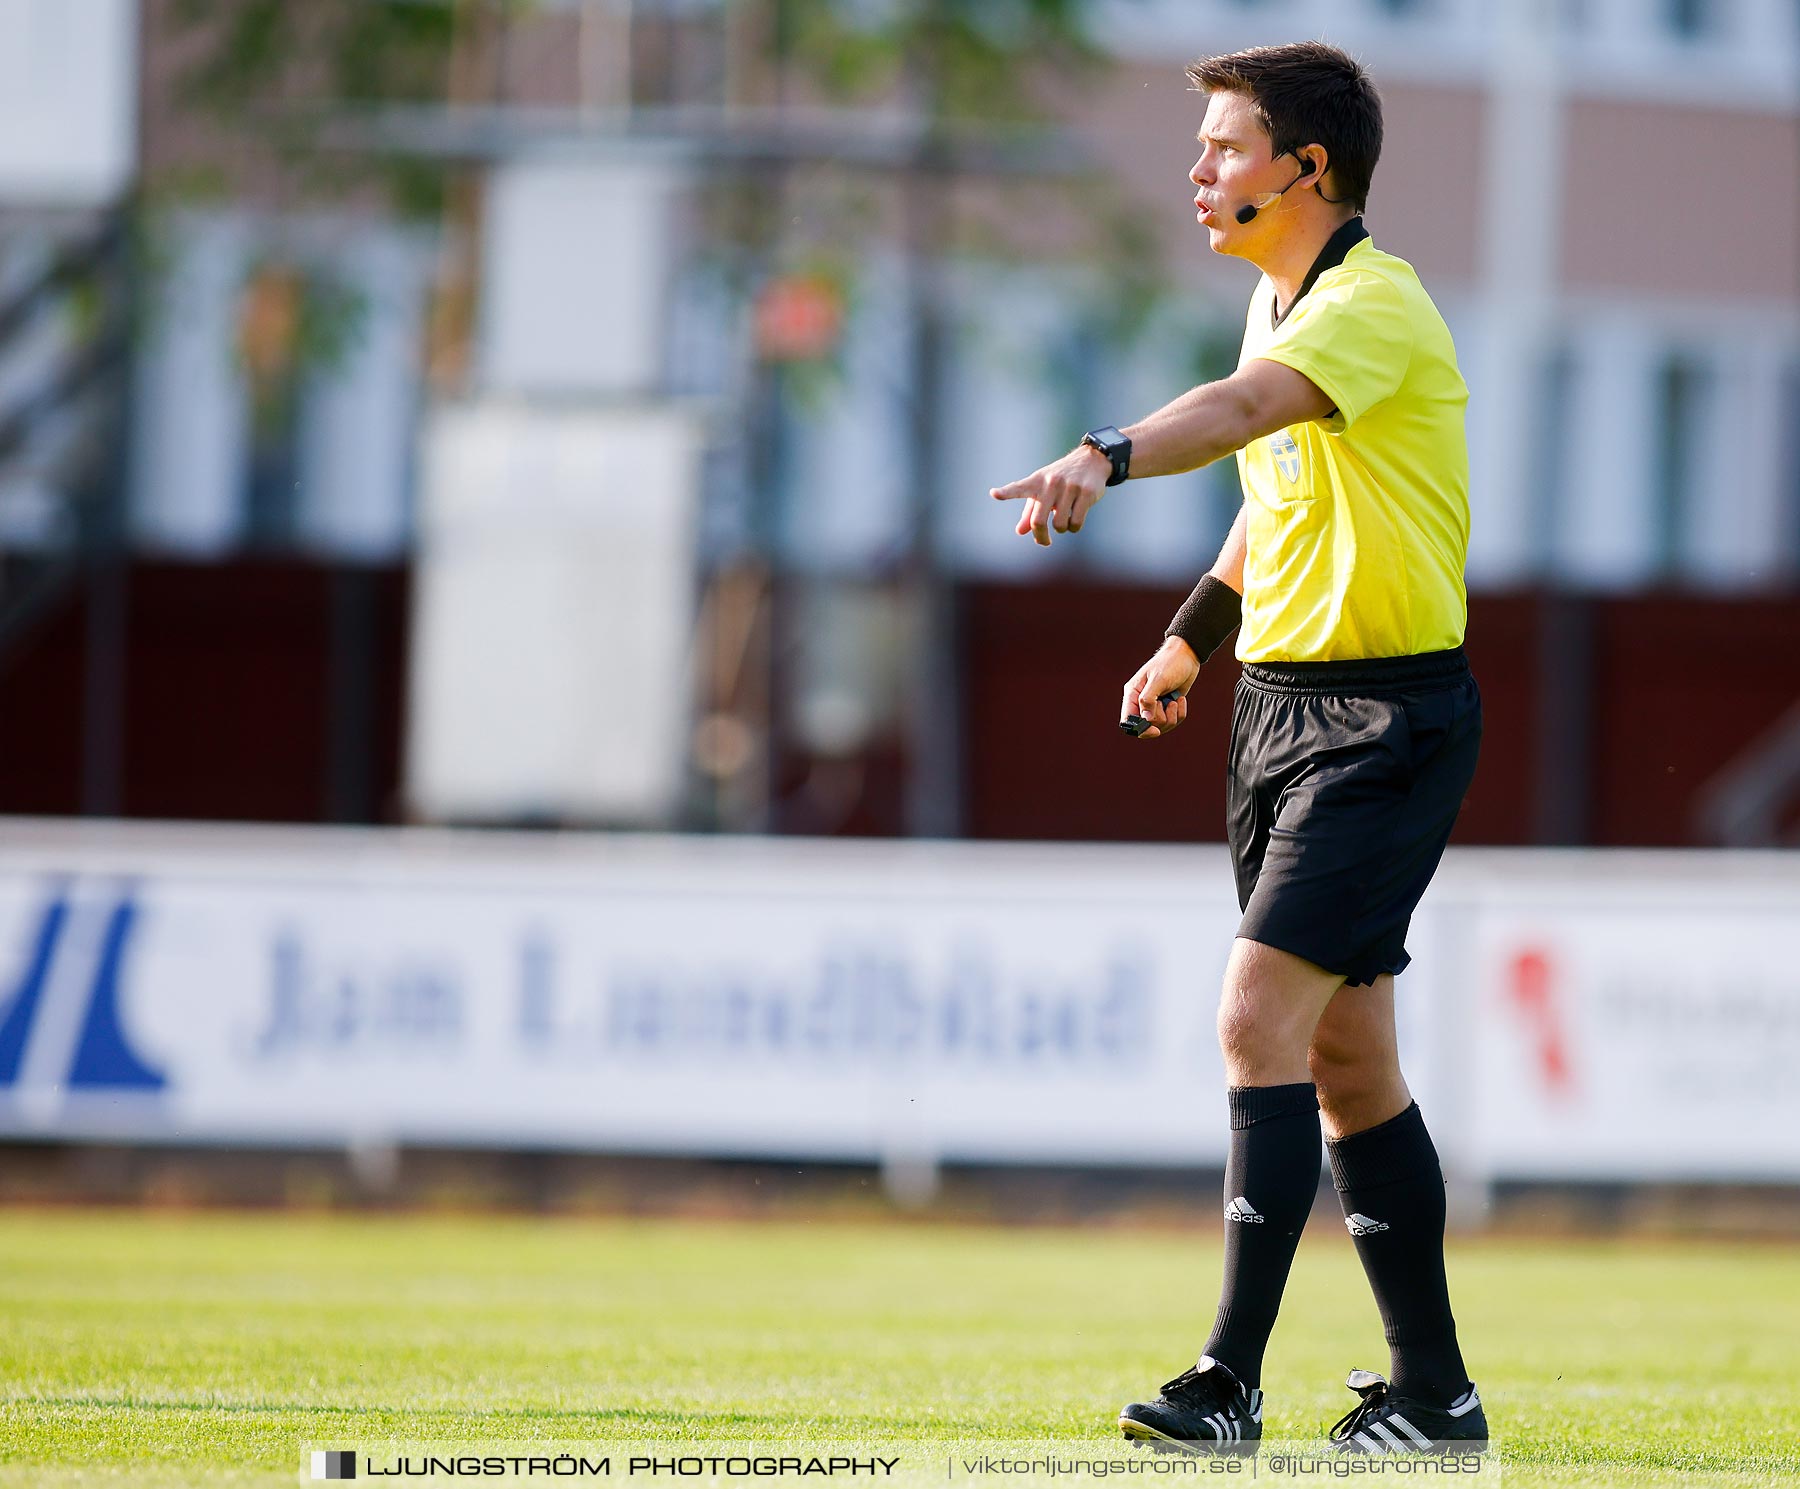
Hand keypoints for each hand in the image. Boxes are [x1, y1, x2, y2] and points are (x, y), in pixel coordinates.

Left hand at [990, 444, 1109, 546]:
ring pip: (1059, 525)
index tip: (994, 493)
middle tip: (1044, 542)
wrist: (1091, 460)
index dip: (1006, 492)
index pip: (1018, 488)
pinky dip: (1074, 528)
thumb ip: (1031, 511)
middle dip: (1041, 537)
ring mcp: (1069, 487)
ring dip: (1061, 529)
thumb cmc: (1062, 479)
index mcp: (1037, 481)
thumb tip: (1020, 531)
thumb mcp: (1043, 490)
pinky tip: (1075, 521)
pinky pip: (1076, 523)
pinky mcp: (1087, 492)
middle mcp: (1051, 483)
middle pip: (1038, 521)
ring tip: (1064, 521)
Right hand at [1121, 638, 1199, 739]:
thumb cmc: (1170, 663)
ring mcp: (1155, 706)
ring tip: (1175, 700)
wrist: (1187, 656)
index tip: (1155, 731)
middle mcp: (1142, 702)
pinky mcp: (1167, 707)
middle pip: (1147, 726)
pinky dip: (1180, 713)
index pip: (1129, 720)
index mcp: (1133, 694)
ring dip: (1172, 715)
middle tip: (1166, 703)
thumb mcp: (1159, 679)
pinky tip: (1180, 699)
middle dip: (1161, 719)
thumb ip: (1149, 700)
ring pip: (1161, 726)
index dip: (1140, 729)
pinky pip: (1173, 721)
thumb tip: (1146, 720)